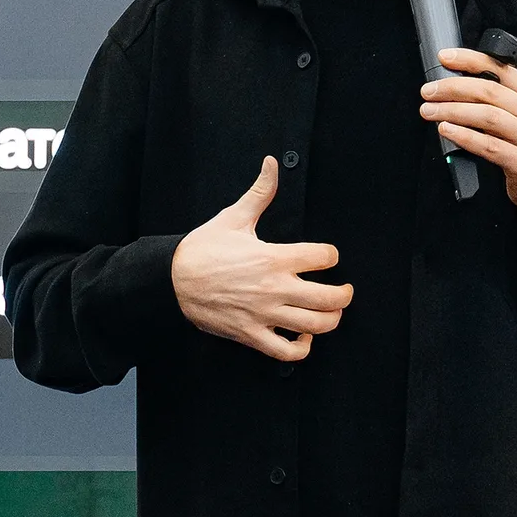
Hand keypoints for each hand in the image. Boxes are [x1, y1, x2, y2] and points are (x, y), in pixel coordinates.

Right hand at [169, 157, 351, 362]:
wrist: (171, 279)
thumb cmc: (201, 250)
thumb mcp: (233, 218)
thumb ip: (260, 193)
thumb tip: (271, 164)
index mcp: (273, 257)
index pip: (324, 257)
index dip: (332, 256)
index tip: (328, 257)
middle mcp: (274, 288)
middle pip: (330, 298)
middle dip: (344, 295)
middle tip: (344, 291)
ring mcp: (264, 314)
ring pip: (315, 325)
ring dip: (330, 320)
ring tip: (330, 312)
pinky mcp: (251, 334)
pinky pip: (286, 351)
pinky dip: (302, 347)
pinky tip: (303, 336)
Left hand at [420, 48, 516, 212]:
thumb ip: (502, 98)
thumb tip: (458, 85)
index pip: (500, 68)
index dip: (469, 60)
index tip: (445, 58)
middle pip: (488, 91)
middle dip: (452, 88)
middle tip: (428, 91)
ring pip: (486, 116)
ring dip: (452, 111)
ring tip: (430, 111)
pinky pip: (488, 146)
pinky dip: (464, 136)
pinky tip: (446, 130)